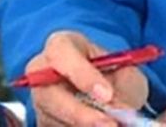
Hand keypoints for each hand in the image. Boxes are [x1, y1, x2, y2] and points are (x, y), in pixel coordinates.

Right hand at [23, 30, 150, 126]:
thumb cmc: (111, 72)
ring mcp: (40, 101)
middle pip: (48, 94)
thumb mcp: (125, 71)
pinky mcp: (44, 123)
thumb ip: (124, 85)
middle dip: (80, 113)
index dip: (83, 75)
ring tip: (113, 125)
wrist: (107, 91)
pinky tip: (100, 126)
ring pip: (52, 119)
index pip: (61, 54)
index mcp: (61, 46)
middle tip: (110, 124)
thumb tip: (123, 111)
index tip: (107, 95)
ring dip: (85, 125)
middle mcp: (42, 73)